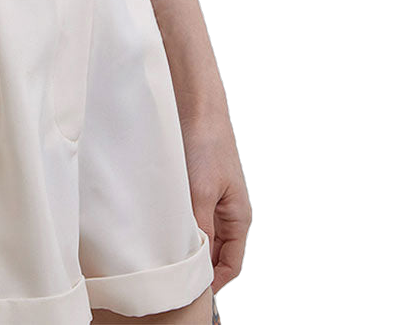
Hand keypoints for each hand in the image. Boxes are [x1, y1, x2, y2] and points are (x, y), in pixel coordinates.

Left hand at [180, 110, 251, 298]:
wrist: (195, 106)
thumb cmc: (205, 144)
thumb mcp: (201, 192)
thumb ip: (200, 228)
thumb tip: (194, 261)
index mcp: (238, 217)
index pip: (232, 264)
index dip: (215, 281)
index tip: (193, 292)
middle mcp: (227, 211)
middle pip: (215, 252)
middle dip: (198, 266)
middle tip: (174, 277)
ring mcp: (211, 199)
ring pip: (200, 235)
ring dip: (185, 245)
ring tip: (165, 254)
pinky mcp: (195, 187)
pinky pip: (189, 217)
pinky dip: (177, 226)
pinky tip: (160, 228)